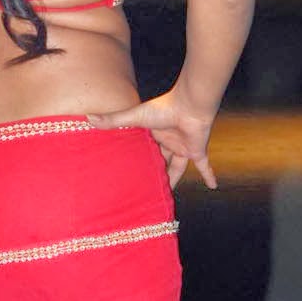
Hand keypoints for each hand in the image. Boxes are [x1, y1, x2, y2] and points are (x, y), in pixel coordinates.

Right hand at [86, 89, 216, 189]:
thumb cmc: (163, 108)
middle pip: (159, 160)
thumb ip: (114, 120)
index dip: (137, 158)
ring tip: (167, 195)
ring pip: (177, 167)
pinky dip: (208, 175)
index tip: (127, 169)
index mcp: (153, 132)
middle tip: (143, 186)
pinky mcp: (195, 151)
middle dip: (153, 171)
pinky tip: (213, 187)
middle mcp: (167, 141)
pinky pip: (203, 166)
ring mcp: (182, 146)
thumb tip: (88, 118)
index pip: (144, 148)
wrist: (190, 105)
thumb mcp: (135, 117)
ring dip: (174, 179)